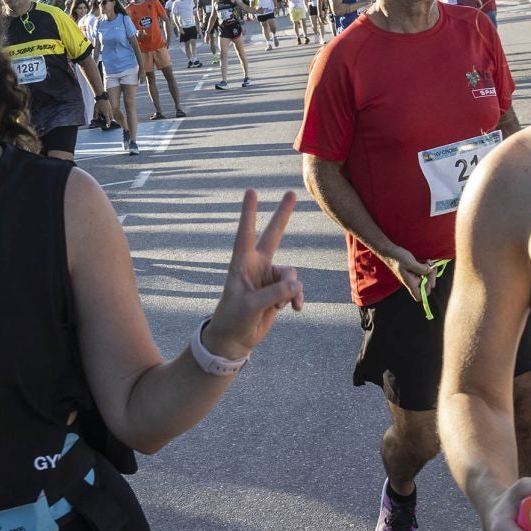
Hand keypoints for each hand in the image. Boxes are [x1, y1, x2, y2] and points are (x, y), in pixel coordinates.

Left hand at [203, 189, 304, 358]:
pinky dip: (297, 298)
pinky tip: (296, 309)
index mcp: (242, 264)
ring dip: (292, 289)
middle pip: (273, 235)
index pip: (246, 233)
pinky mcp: (279, 291)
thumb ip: (274, 294)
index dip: (249, 212)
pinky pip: (295, 289)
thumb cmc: (233, 318)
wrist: (236, 339)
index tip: (252, 191)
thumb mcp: (250, 306)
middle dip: (283, 215)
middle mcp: (257, 266)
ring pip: (291, 273)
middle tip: (291, 192)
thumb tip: (297, 285)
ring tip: (286, 306)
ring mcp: (269, 278)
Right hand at [379, 246, 434, 293]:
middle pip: (427, 287)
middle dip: (432, 277)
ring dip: (431, 271)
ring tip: (429, 262)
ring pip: (428, 278)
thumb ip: (420, 269)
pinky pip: (426, 272)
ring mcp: (414, 276)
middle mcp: (413, 281)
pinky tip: (427, 261)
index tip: (427, 280)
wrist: (389, 251)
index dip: (426, 291)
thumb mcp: (409, 262)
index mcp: (410, 283)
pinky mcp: (415, 270)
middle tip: (431, 266)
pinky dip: (429, 267)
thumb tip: (430, 270)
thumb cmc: (396, 258)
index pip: (419, 297)